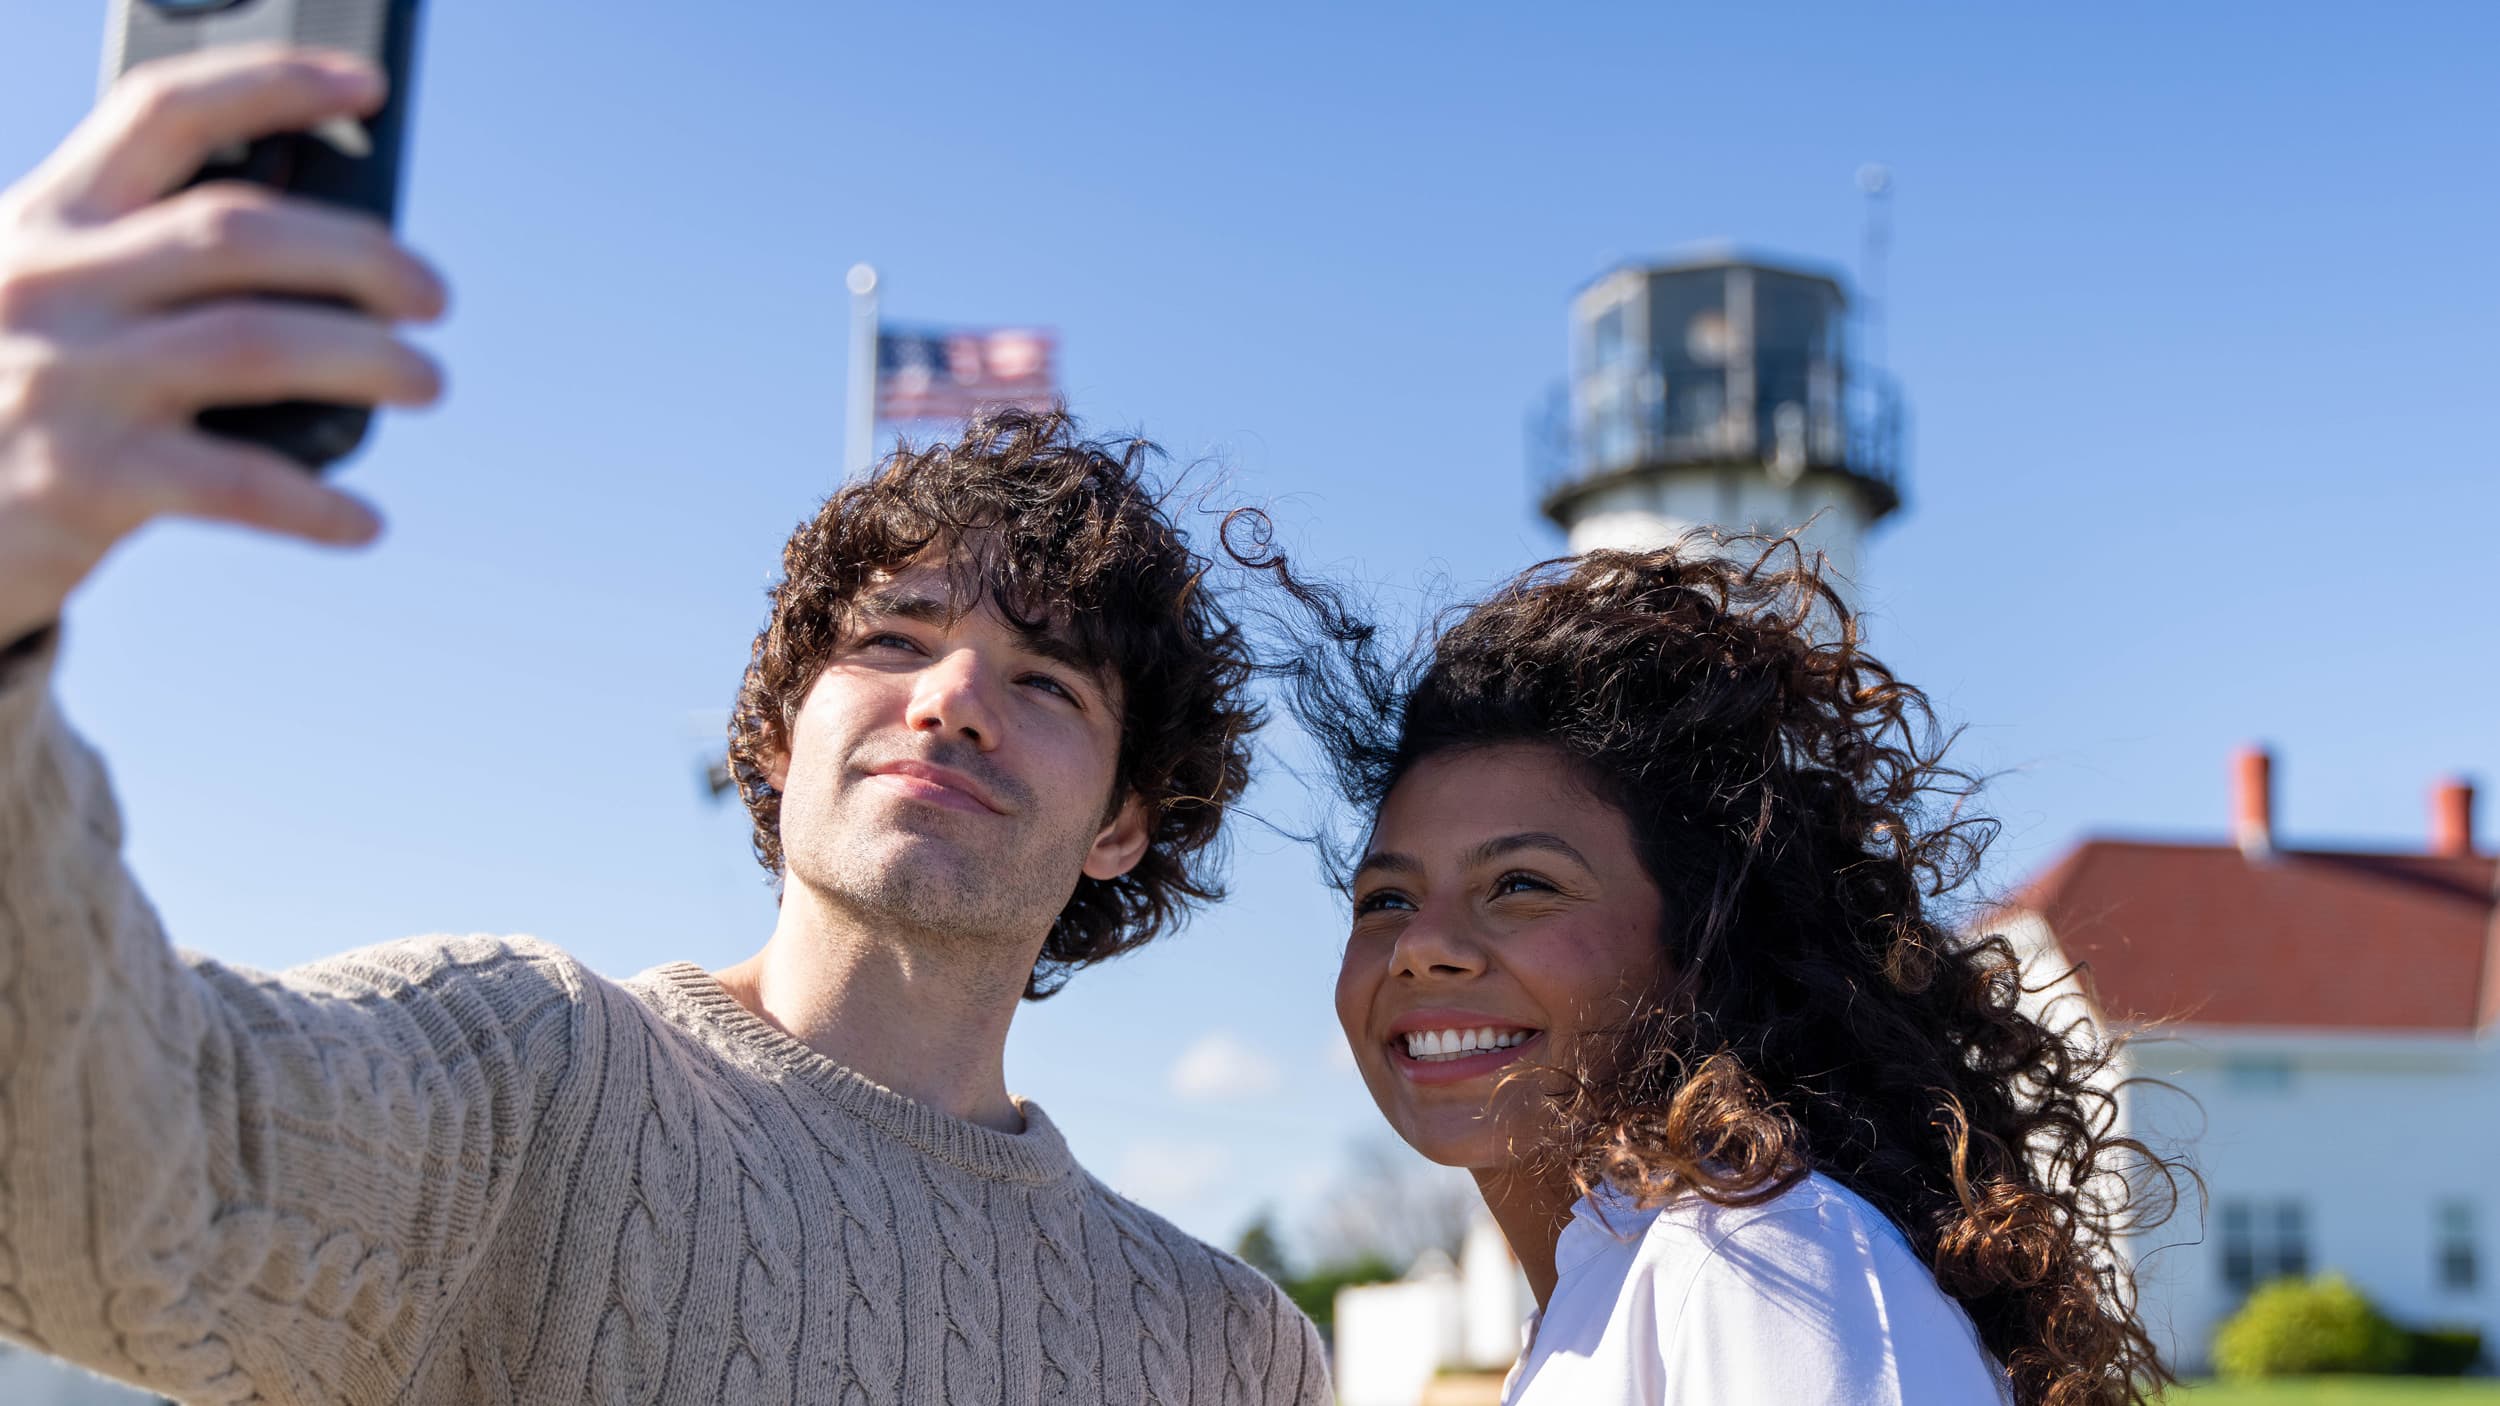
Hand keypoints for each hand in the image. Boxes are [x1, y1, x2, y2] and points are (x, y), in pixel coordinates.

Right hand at [0, 44, 446, 644]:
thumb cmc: (2, 404)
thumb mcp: (39, 303)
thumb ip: (140, 268)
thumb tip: (330, 267)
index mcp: (43, 220)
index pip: (165, 112)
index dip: (275, 84)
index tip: (370, 87)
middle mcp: (49, 283)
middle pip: (239, 232)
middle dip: (361, 255)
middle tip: (434, 296)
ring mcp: (65, 379)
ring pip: (258, 342)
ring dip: (369, 360)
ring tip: (427, 381)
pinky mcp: (84, 479)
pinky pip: (240, 483)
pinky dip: (317, 505)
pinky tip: (362, 521)